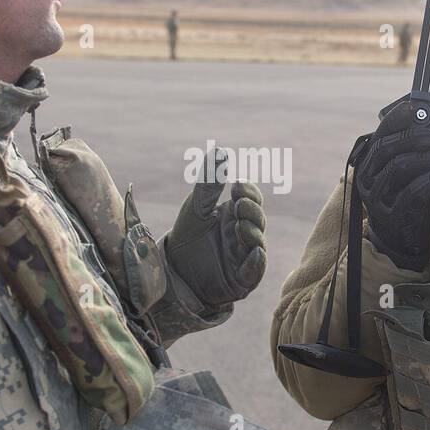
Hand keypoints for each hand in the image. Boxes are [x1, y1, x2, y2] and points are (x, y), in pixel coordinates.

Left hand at [164, 149, 265, 309]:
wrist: (172, 272)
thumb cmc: (187, 236)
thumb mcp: (196, 207)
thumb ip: (209, 181)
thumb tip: (220, 151)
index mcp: (234, 214)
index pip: (252, 199)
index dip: (249, 192)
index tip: (237, 186)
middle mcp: (243, 233)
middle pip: (258, 219)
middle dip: (251, 211)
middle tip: (238, 205)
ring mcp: (244, 256)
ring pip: (258, 243)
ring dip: (252, 233)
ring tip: (240, 226)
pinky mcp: (241, 278)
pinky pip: (255, 271)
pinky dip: (257, 262)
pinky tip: (254, 253)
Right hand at [354, 100, 429, 270]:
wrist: (400, 241)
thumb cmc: (406, 200)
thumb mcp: (404, 175)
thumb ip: (410, 152)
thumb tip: (429, 122)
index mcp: (368, 164)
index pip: (380, 134)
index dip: (398, 119)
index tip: (419, 110)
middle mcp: (368, 179)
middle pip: (390, 148)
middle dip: (420, 138)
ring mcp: (378, 197)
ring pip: (402, 166)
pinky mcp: (393, 214)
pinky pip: (415, 190)